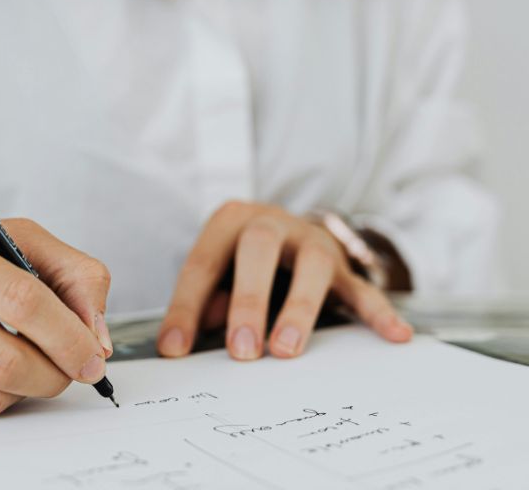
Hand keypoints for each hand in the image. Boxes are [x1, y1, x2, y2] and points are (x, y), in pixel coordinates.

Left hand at [157, 201, 411, 359]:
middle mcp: (271, 222)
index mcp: (230, 221)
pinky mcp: (343, 265)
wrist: (287, 228)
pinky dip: (379, 313)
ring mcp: (311, 241)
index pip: (203, 263)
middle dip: (249, 300)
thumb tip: (179, 345)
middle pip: (259, 249)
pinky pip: (363, 287)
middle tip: (241, 350)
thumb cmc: (240, 258)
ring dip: (299, 308)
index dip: (186, 307)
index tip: (175, 349)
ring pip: (313, 264)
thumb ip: (201, 302)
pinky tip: (395, 335)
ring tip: (287, 350)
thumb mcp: (216, 269)